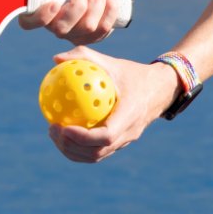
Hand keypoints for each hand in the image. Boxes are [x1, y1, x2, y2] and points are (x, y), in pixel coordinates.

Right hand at [19, 0, 128, 44]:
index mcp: (41, 10)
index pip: (29, 23)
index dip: (40, 18)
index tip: (54, 3)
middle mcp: (55, 26)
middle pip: (61, 29)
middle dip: (77, 7)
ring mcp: (73, 35)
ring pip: (86, 27)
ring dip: (96, 2)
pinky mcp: (92, 38)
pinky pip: (102, 29)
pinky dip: (109, 9)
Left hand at [47, 46, 181, 162]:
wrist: (160, 89)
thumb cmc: (132, 73)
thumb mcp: (111, 62)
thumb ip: (84, 57)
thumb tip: (55, 59)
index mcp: (130, 115)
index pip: (106, 136)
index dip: (83, 137)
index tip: (63, 127)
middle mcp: (129, 133)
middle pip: (97, 152)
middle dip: (71, 146)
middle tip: (52, 129)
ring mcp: (125, 141)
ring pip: (96, 156)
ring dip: (72, 150)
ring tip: (53, 133)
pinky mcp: (120, 143)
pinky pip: (97, 151)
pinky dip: (78, 147)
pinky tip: (62, 132)